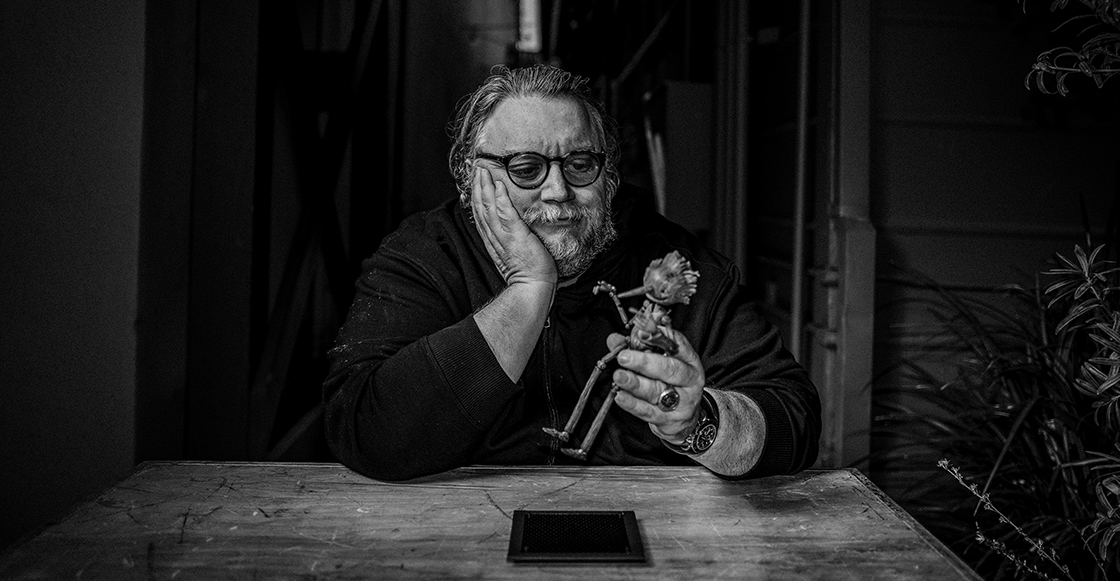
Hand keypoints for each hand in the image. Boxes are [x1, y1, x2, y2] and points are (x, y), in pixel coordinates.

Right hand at [470, 166, 555, 286]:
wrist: (533, 288)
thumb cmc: (528, 272)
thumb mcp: (514, 252)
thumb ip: (510, 238)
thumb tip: (511, 225)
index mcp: (493, 239)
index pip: (481, 212)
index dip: (476, 194)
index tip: (476, 178)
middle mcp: (495, 236)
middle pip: (481, 207)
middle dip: (477, 185)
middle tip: (475, 166)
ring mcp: (504, 236)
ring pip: (488, 208)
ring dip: (484, 188)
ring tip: (483, 170)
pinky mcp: (516, 237)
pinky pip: (506, 215)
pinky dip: (500, 200)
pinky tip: (498, 186)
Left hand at [609, 329, 705, 444]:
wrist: (684, 419)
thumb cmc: (671, 384)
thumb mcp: (662, 362)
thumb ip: (638, 348)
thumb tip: (615, 339)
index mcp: (689, 360)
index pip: (677, 345)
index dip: (659, 337)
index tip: (640, 333)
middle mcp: (689, 379)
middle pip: (669, 369)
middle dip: (645, 362)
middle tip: (624, 357)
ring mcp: (682, 401)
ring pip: (657, 390)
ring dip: (635, 383)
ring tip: (619, 376)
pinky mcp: (670, 420)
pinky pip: (649, 411)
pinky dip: (633, 404)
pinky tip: (620, 396)